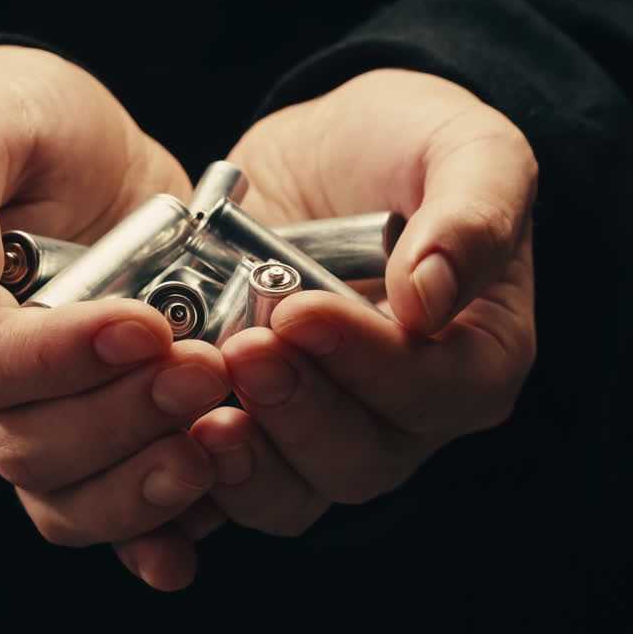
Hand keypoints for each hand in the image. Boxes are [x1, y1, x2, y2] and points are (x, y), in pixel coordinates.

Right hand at [0, 46, 230, 588]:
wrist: (81, 147)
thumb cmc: (24, 120)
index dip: (62, 359)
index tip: (144, 326)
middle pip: (30, 443)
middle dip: (122, 416)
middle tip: (205, 370)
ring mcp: (30, 416)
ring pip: (66, 492)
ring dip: (144, 482)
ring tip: (218, 438)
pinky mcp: (94, 428)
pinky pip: (106, 507)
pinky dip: (149, 533)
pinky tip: (191, 538)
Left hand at [114, 68, 536, 574]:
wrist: (325, 152)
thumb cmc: (411, 144)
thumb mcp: (466, 148)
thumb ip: (471, 215)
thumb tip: (430, 299)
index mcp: (477, 357)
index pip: (432, 390)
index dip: (366, 363)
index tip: (301, 311)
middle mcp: (407, 414)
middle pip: (359, 457)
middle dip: (296, 410)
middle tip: (243, 348)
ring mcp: (327, 430)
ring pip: (293, 489)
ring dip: (244, 460)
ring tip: (198, 413)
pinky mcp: (257, 425)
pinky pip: (226, 484)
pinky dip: (191, 476)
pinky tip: (156, 441)